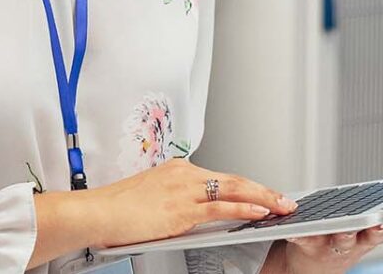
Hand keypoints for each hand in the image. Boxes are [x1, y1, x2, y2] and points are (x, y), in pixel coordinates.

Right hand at [32, 158, 293, 264]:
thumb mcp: (151, 197)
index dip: (247, 186)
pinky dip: (244, 209)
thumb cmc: (116, 209)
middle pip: (234, 180)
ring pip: (234, 190)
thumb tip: (193, 212)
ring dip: (263, 198)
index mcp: (176, 170)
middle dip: (263, 189)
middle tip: (285, 198)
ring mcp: (184, 191)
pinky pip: (220, 207)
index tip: (263, 193)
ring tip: (282, 205)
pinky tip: (259, 212)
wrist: (97, 212)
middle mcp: (183, 175)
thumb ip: (175, 200)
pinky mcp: (181, 209)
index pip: (221, 177)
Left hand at [260, 185, 382, 273]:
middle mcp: (365, 239)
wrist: (313, 261)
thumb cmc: (346, 232)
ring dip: (344, 234)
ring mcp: (340, 245)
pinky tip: (296, 226)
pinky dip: (301, 234)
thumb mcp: (370, 216)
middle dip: (382, 226)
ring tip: (341, 229)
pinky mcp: (314, 246)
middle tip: (382, 222)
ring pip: (345, 239)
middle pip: (380, 232)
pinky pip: (307, 239)